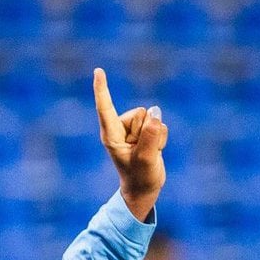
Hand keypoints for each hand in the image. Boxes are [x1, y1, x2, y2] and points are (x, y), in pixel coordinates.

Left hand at [93, 67, 167, 220]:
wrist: (145, 188)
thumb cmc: (140, 177)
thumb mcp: (146, 159)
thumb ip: (151, 136)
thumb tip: (155, 113)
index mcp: (110, 135)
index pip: (105, 108)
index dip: (102, 89)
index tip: (98, 71)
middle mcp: (120, 128)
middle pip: (140, 113)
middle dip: (147, 131)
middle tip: (141, 152)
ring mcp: (133, 129)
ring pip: (152, 117)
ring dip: (155, 136)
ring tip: (147, 152)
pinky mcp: (146, 131)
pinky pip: (160, 124)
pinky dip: (162, 139)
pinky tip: (154, 150)